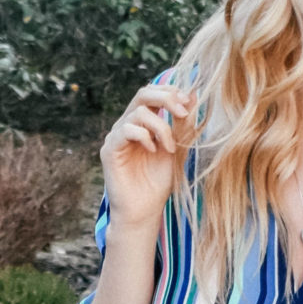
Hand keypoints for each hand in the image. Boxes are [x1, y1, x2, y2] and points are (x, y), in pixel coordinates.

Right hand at [100, 82, 196, 235]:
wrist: (144, 211)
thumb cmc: (158, 183)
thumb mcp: (177, 149)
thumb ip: (182, 124)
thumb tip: (192, 94)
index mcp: (142, 123)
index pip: (152, 93)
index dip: (170, 91)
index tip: (188, 101)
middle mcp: (127, 125)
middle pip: (142, 94)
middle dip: (166, 98)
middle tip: (183, 112)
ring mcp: (117, 136)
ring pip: (138, 112)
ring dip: (161, 127)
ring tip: (170, 148)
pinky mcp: (110, 150)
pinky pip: (126, 130)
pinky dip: (144, 137)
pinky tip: (154, 151)